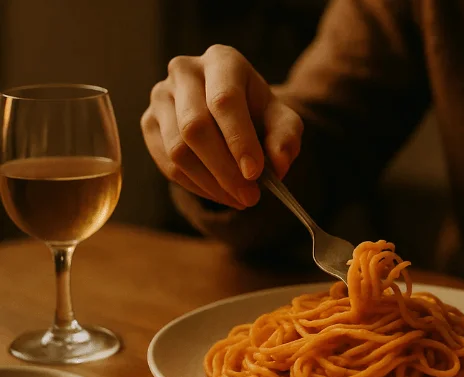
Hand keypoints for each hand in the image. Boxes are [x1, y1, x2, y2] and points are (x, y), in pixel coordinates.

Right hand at [141, 45, 303, 208]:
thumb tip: (278, 165)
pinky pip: (166, 163)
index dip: (239, 140)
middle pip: (195, 127)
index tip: (255, 173)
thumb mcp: (283, 122)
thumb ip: (285, 139)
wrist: (232, 112)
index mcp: (222, 61)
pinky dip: (195, 186)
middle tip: (249, 197)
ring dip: (210, 183)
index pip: (224, 101)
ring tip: (238, 198)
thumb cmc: (259, 114)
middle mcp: (184, 71)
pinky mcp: (149, 122)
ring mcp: (161, 95)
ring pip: (178, 149)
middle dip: (224, 170)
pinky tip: (219, 193)